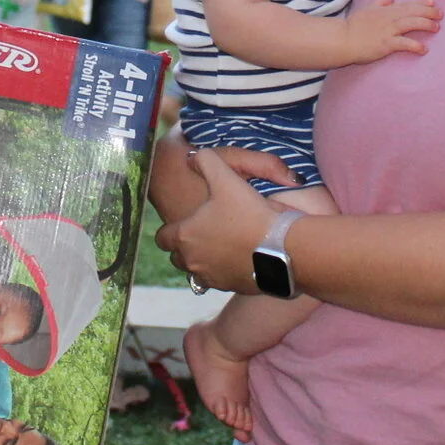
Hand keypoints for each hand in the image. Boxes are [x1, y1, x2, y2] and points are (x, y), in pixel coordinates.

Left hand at [153, 151, 278, 293]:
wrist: (282, 248)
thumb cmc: (249, 213)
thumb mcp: (226, 177)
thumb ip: (205, 161)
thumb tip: (192, 156)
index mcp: (184, 236)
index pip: (162, 237)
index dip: (170, 229)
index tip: (184, 222)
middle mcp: (192, 261)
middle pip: (177, 257)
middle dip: (185, 246)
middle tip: (203, 232)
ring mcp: (211, 278)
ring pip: (197, 271)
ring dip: (203, 260)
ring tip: (221, 245)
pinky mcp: (230, 288)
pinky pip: (219, 281)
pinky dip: (223, 271)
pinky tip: (237, 257)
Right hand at [342, 0, 441, 62]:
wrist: (343, 39)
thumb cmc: (354, 26)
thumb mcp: (367, 9)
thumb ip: (380, 3)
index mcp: (385, 10)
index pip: (407, 4)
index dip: (421, 3)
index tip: (433, 2)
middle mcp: (389, 18)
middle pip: (413, 12)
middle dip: (428, 12)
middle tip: (440, 14)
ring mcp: (387, 30)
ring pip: (410, 23)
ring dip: (425, 24)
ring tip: (436, 27)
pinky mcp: (385, 44)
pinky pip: (403, 43)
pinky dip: (414, 45)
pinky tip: (424, 49)